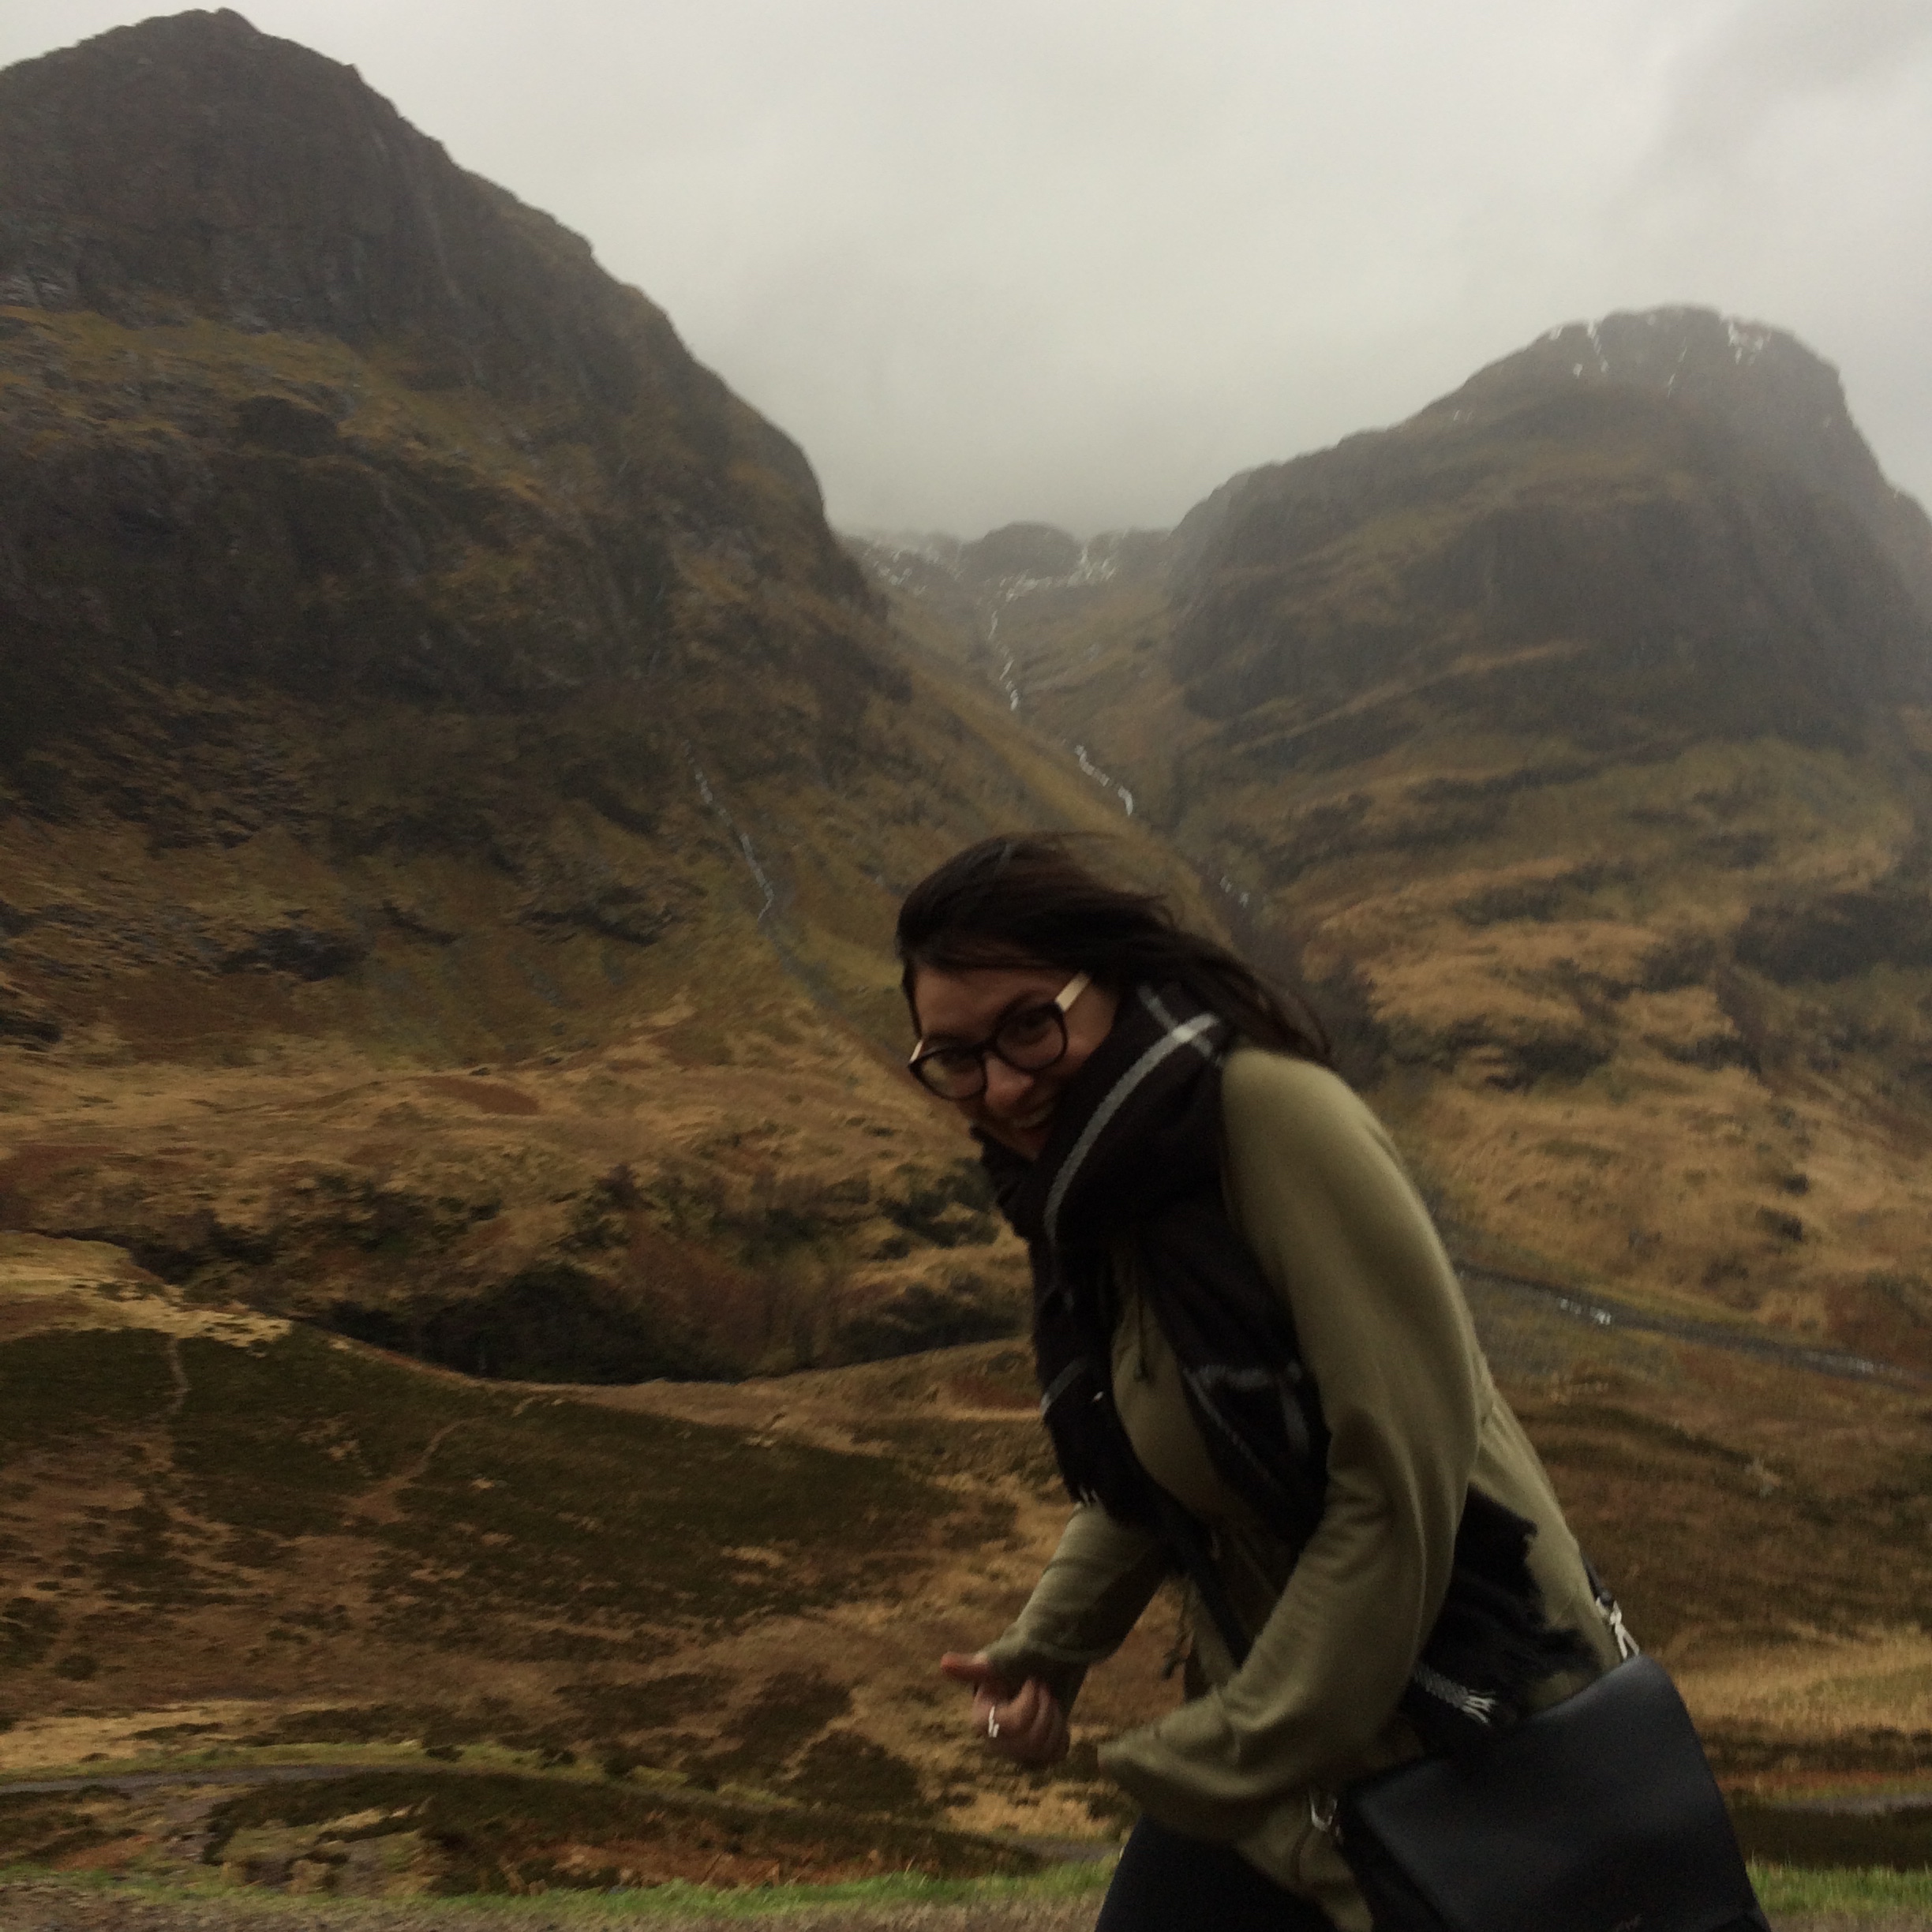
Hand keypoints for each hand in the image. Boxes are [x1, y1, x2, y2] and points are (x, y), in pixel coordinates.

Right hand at [940, 1651, 1068, 1767]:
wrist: (1030, 1675)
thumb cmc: (1010, 1666)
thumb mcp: (996, 1663)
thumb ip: (973, 1666)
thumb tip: (943, 1663)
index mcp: (981, 1721)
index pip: (1015, 1723)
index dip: (1031, 1700)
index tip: (1031, 1679)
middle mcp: (996, 1744)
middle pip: (1033, 1739)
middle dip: (1045, 1707)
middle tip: (1044, 1687)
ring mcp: (1017, 1754)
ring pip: (1046, 1749)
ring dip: (1055, 1717)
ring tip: (1049, 1699)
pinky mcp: (1036, 1758)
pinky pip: (1056, 1756)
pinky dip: (1062, 1734)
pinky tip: (1054, 1717)